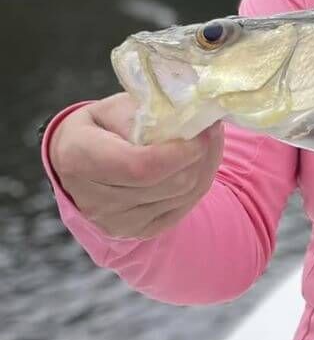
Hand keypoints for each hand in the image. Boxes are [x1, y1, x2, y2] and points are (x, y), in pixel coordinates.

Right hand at [48, 93, 223, 239]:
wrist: (83, 160)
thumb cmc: (104, 126)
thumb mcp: (118, 107)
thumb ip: (151, 112)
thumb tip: (194, 118)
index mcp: (78, 158)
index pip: (139, 166)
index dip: (179, 152)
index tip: (202, 132)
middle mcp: (92, 200)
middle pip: (170, 184)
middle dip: (201, 155)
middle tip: (210, 130)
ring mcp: (115, 222)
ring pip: (184, 195)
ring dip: (205, 167)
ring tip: (205, 143)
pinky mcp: (137, 232)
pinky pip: (184, 207)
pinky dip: (199, 183)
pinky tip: (196, 163)